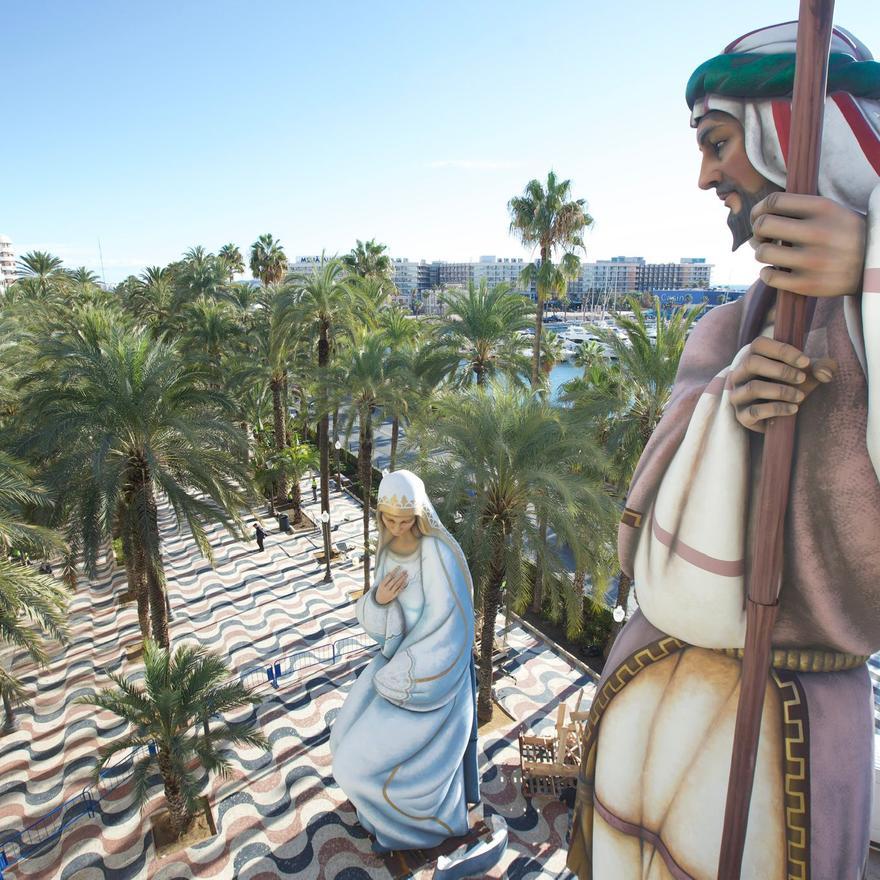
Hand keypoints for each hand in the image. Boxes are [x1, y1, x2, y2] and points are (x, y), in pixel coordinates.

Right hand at [375, 566, 407, 604]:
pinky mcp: (394, 596)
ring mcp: (390, 592)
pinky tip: (406, 582)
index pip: (389, 576)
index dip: (394, 571)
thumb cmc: (381, 589)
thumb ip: (385, 578)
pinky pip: (399, 590)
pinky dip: (403, 586)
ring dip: (402, 579)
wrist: (380, 600)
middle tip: (405, 571)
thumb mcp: (381, 583)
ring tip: (406, 575)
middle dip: (400, 575)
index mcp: (382, 584)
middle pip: (394, 580)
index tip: (399, 567)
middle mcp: (386, 588)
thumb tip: (391, 572)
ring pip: (397, 585)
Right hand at [729, 335, 835, 431]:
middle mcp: (739, 374)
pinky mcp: (741, 415)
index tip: (806, 361)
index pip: (759, 344)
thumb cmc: (792, 385)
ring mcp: (737, 395)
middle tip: (802, 378)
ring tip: (800, 396)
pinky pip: (755, 411)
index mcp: (751, 356)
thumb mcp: (808, 372)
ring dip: (781, 391)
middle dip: (781, 370)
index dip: (782, 350)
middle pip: (751, 363)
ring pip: (753, 388)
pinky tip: (794, 409)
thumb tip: (825, 372)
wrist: (779, 414)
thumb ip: (822, 366)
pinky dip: (777, 409)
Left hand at [750, 192, 865, 297]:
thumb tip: (758, 215)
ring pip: (763, 252)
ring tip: (771, 253)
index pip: (774, 201)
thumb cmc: (842, 235)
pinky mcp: (809, 284)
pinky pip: (769, 277)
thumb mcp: (830, 211)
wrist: (873, 264)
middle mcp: (818, 232)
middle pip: (763, 225)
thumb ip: (799, 208)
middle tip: (763, 237)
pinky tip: (774, 270)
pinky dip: (766, 273)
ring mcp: (813, 260)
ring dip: (761, 253)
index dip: (758, 209)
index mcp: (823, 209)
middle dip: (757, 231)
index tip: (759, 217)